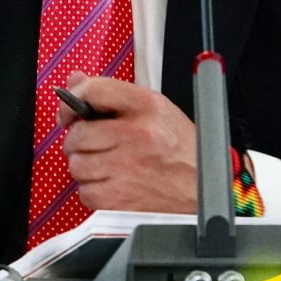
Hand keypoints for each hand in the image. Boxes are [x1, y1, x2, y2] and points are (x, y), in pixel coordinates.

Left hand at [60, 73, 199, 213]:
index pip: (94, 91)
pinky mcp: (122, 198)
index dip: (73, 102)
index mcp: (149, 107)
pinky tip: (113, 185)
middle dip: (81, 143)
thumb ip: (114, 95)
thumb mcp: (158, 110)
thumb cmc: (185, 150)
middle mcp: (138, 135)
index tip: (71, 113)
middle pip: (78, 135)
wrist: (209, 190)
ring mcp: (128, 168)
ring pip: (77, 166)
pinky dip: (95, 191)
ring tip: (108, 167)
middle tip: (97, 146)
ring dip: (88, 168)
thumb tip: (75, 81)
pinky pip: (86, 192)